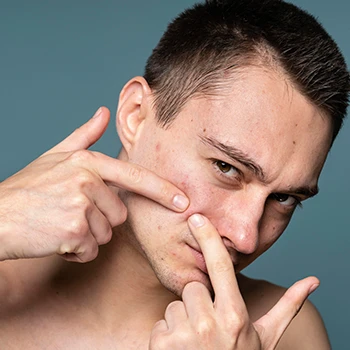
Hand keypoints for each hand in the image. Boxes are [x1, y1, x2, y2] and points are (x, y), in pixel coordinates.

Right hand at [0, 107, 188, 261]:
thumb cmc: (27, 188)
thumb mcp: (55, 156)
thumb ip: (84, 135)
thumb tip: (103, 112)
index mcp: (88, 161)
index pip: (136, 177)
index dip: (162, 190)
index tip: (183, 201)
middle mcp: (87, 180)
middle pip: (120, 214)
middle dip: (100, 220)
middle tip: (70, 213)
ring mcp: (80, 205)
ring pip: (106, 234)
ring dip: (87, 236)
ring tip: (61, 224)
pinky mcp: (73, 231)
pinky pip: (91, 250)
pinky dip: (76, 251)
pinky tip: (56, 239)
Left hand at [149, 214, 318, 348]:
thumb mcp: (266, 336)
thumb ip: (287, 306)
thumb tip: (312, 281)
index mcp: (235, 316)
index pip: (220, 266)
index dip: (209, 239)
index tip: (196, 219)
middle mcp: (209, 324)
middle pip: (192, 288)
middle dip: (198, 303)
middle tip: (208, 326)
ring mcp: (184, 336)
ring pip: (175, 305)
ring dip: (182, 320)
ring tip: (195, 341)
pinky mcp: (162, 346)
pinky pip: (161, 323)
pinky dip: (168, 335)